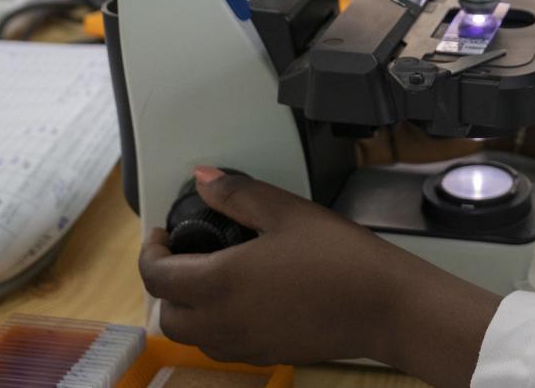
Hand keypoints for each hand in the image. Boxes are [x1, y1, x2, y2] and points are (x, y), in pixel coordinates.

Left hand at [139, 167, 498, 382]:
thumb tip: (203, 179)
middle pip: (166, 312)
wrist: (383, 305)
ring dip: (189, 307)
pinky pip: (220, 345)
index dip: (151, 250)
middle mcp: (221, 322)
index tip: (164, 233)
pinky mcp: (265, 355)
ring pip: (191, 334)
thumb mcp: (288, 211)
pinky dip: (216, 324)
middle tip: (186, 253)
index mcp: (218, 283)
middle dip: (166, 282)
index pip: (156, 275)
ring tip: (214, 276)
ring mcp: (242, 345)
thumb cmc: (340, 258)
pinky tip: (245, 299)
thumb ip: (239, 195)